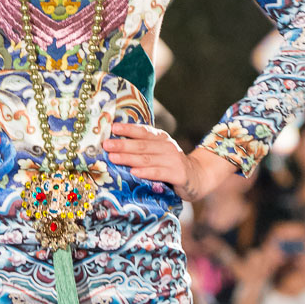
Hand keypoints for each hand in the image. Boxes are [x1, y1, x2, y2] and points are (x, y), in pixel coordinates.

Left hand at [103, 123, 233, 202]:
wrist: (198, 176)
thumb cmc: (171, 164)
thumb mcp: (159, 152)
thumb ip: (142, 148)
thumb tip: (115, 145)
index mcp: (160, 138)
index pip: (143, 131)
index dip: (128, 128)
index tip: (113, 127)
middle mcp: (167, 146)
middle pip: (141, 145)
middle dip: (122, 144)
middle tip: (106, 144)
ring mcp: (173, 160)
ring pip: (147, 158)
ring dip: (129, 158)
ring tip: (113, 157)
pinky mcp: (178, 175)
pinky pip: (159, 173)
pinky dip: (145, 172)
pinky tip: (134, 172)